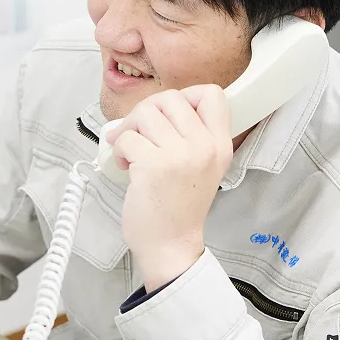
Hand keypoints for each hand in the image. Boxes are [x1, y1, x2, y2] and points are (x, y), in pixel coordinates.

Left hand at [106, 84, 232, 290]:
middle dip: (146, 111)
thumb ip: (192, 134)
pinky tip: (125, 166)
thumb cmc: (180, 206)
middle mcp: (204, 147)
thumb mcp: (204, 166)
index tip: (169, 116)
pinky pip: (126, 138)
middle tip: (139, 132)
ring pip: (145, 113)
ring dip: (130, 129)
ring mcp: (180, 156)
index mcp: (220, 145)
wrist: (171, 245)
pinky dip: (119, 149)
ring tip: (131, 151)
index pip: (212, 94)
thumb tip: (159, 105)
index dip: (185, 96)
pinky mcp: (153, 166)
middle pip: (171, 97)